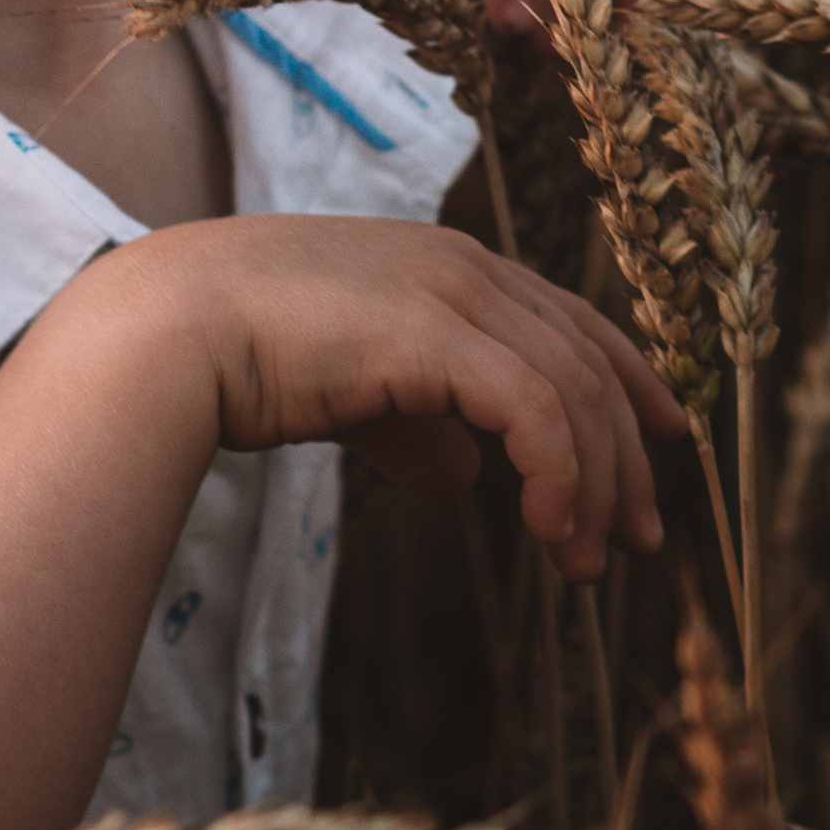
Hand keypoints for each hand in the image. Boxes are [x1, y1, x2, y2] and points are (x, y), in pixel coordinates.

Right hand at [120, 210, 686, 576]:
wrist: (165, 332)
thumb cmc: (240, 354)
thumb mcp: (349, 390)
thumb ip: (412, 424)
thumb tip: (464, 479)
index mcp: (445, 264)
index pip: (567, 320)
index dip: (625, 379)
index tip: (663, 441)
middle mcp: (463, 266)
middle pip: (585, 360)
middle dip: (626, 454)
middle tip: (640, 540)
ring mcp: (451, 293)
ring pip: (571, 390)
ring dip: (594, 484)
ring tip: (585, 565)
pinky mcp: (434, 335)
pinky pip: (534, 410)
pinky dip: (558, 473)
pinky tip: (549, 531)